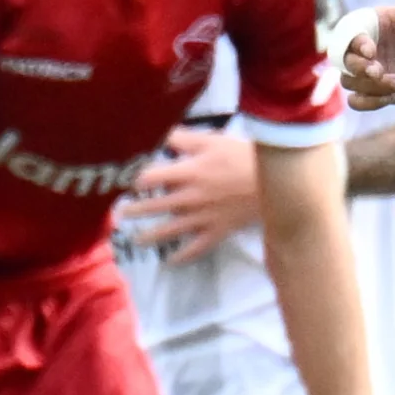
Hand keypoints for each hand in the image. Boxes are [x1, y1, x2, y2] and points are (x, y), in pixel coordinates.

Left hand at [112, 127, 259, 264]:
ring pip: (171, 230)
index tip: (118, 181)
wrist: (277, 182)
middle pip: (155, 206)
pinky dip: (182, 255)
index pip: (150, 177)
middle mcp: (190, 198)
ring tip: (135, 240)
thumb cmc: (243, 156)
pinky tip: (170, 261)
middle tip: (119, 213)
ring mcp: (203, 218)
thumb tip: (157, 133)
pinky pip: (196, 248)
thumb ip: (183, 138)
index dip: (131, 179)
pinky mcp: (217, 231)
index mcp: (188, 173)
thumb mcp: (212, 140)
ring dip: (150, 236)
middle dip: (135, 210)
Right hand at [344, 0, 394, 108]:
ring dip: (369, 86)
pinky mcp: (380, 90)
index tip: (371, 51)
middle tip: (379, 72)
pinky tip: (390, 97)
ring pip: (349, 81)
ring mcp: (372, 70)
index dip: (354, 42)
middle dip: (357, 67)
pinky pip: (358, 101)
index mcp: (375, 23)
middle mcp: (368, 47)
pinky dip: (366, 102)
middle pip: (343, 59)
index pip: (350, 31)